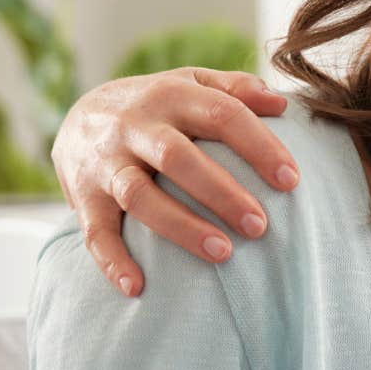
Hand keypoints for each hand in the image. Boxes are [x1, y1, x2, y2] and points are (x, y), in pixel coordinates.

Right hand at [51, 67, 298, 296]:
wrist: (78, 113)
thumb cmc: (158, 105)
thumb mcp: (193, 82)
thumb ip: (235, 88)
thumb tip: (282, 105)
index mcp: (171, 95)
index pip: (221, 115)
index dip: (258, 146)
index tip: (292, 181)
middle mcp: (134, 126)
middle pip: (177, 158)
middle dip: (221, 193)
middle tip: (260, 226)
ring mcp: (105, 162)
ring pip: (139, 195)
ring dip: (180, 226)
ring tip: (223, 253)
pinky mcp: (83, 196)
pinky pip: (95, 231)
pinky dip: (112, 261)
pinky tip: (138, 287)